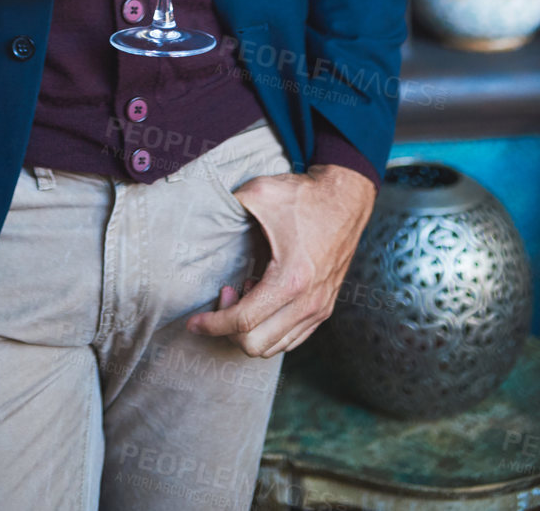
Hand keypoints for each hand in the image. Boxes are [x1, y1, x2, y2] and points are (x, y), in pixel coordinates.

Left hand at [186, 164, 374, 356]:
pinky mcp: (325, 308)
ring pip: (274, 347)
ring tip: (246, 294)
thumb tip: (203, 213)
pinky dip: (269, 330)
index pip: (243, 322)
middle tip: (226, 293)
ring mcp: (319, 309)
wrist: (346, 198)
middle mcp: (308, 302)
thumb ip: (228, 204)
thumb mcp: (261, 192)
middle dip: (229, 328)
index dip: (212, 325)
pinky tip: (264, 299)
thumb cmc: (304, 197)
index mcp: (290, 279)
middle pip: (255, 344)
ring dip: (251, 329)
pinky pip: (291, 339)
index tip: (193, 322)